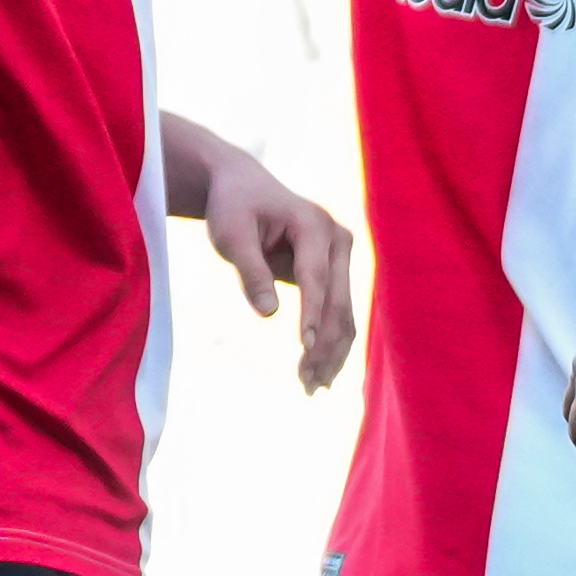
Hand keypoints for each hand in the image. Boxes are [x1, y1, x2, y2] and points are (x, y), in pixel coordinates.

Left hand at [201, 159, 358, 391]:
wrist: (244, 188)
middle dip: (324, 344)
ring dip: (331, 352)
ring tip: (311, 387)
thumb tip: (269, 313)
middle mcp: (338, 239)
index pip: (315, 277)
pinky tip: (321, 375)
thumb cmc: (233, 208)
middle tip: (306, 383)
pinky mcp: (335, 273)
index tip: (306, 347)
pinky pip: (338, 313)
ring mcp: (341, 257)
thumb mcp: (231, 235)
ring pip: (345, 313)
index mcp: (313, 224)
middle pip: (338, 302)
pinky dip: (330, 343)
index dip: (311, 314)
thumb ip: (251, 271)